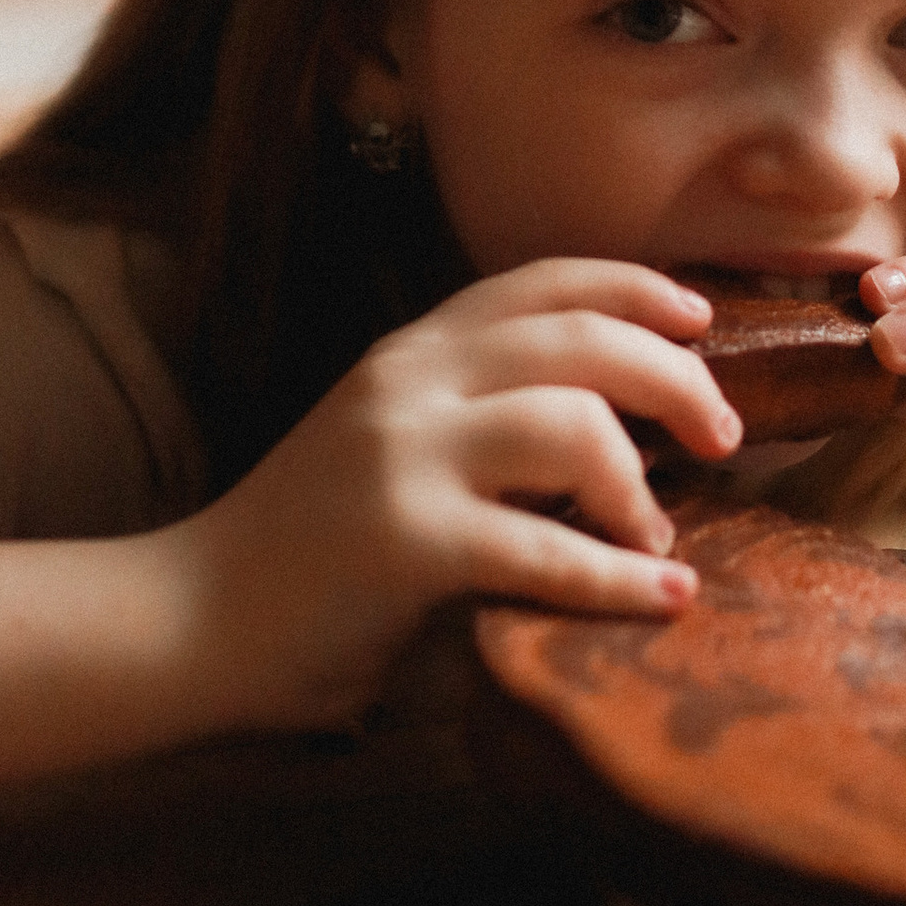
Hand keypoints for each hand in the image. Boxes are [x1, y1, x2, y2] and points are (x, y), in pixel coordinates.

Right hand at [173, 262, 741, 732]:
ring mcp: (403, 456)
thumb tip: (614, 436)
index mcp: (408, 353)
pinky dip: (621, 577)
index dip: (632, 288)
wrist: (187, 622)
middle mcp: (408, 382)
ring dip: (640, 483)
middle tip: (719, 435)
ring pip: (571, 425)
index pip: (539, 283)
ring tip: (658, 535)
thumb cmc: (299, 552)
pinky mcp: (404, 541)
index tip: (698, 321)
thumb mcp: (384, 447)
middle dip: (673, 378)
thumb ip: (472, 422)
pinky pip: (546, 549)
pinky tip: (662, 597)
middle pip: (579, 340)